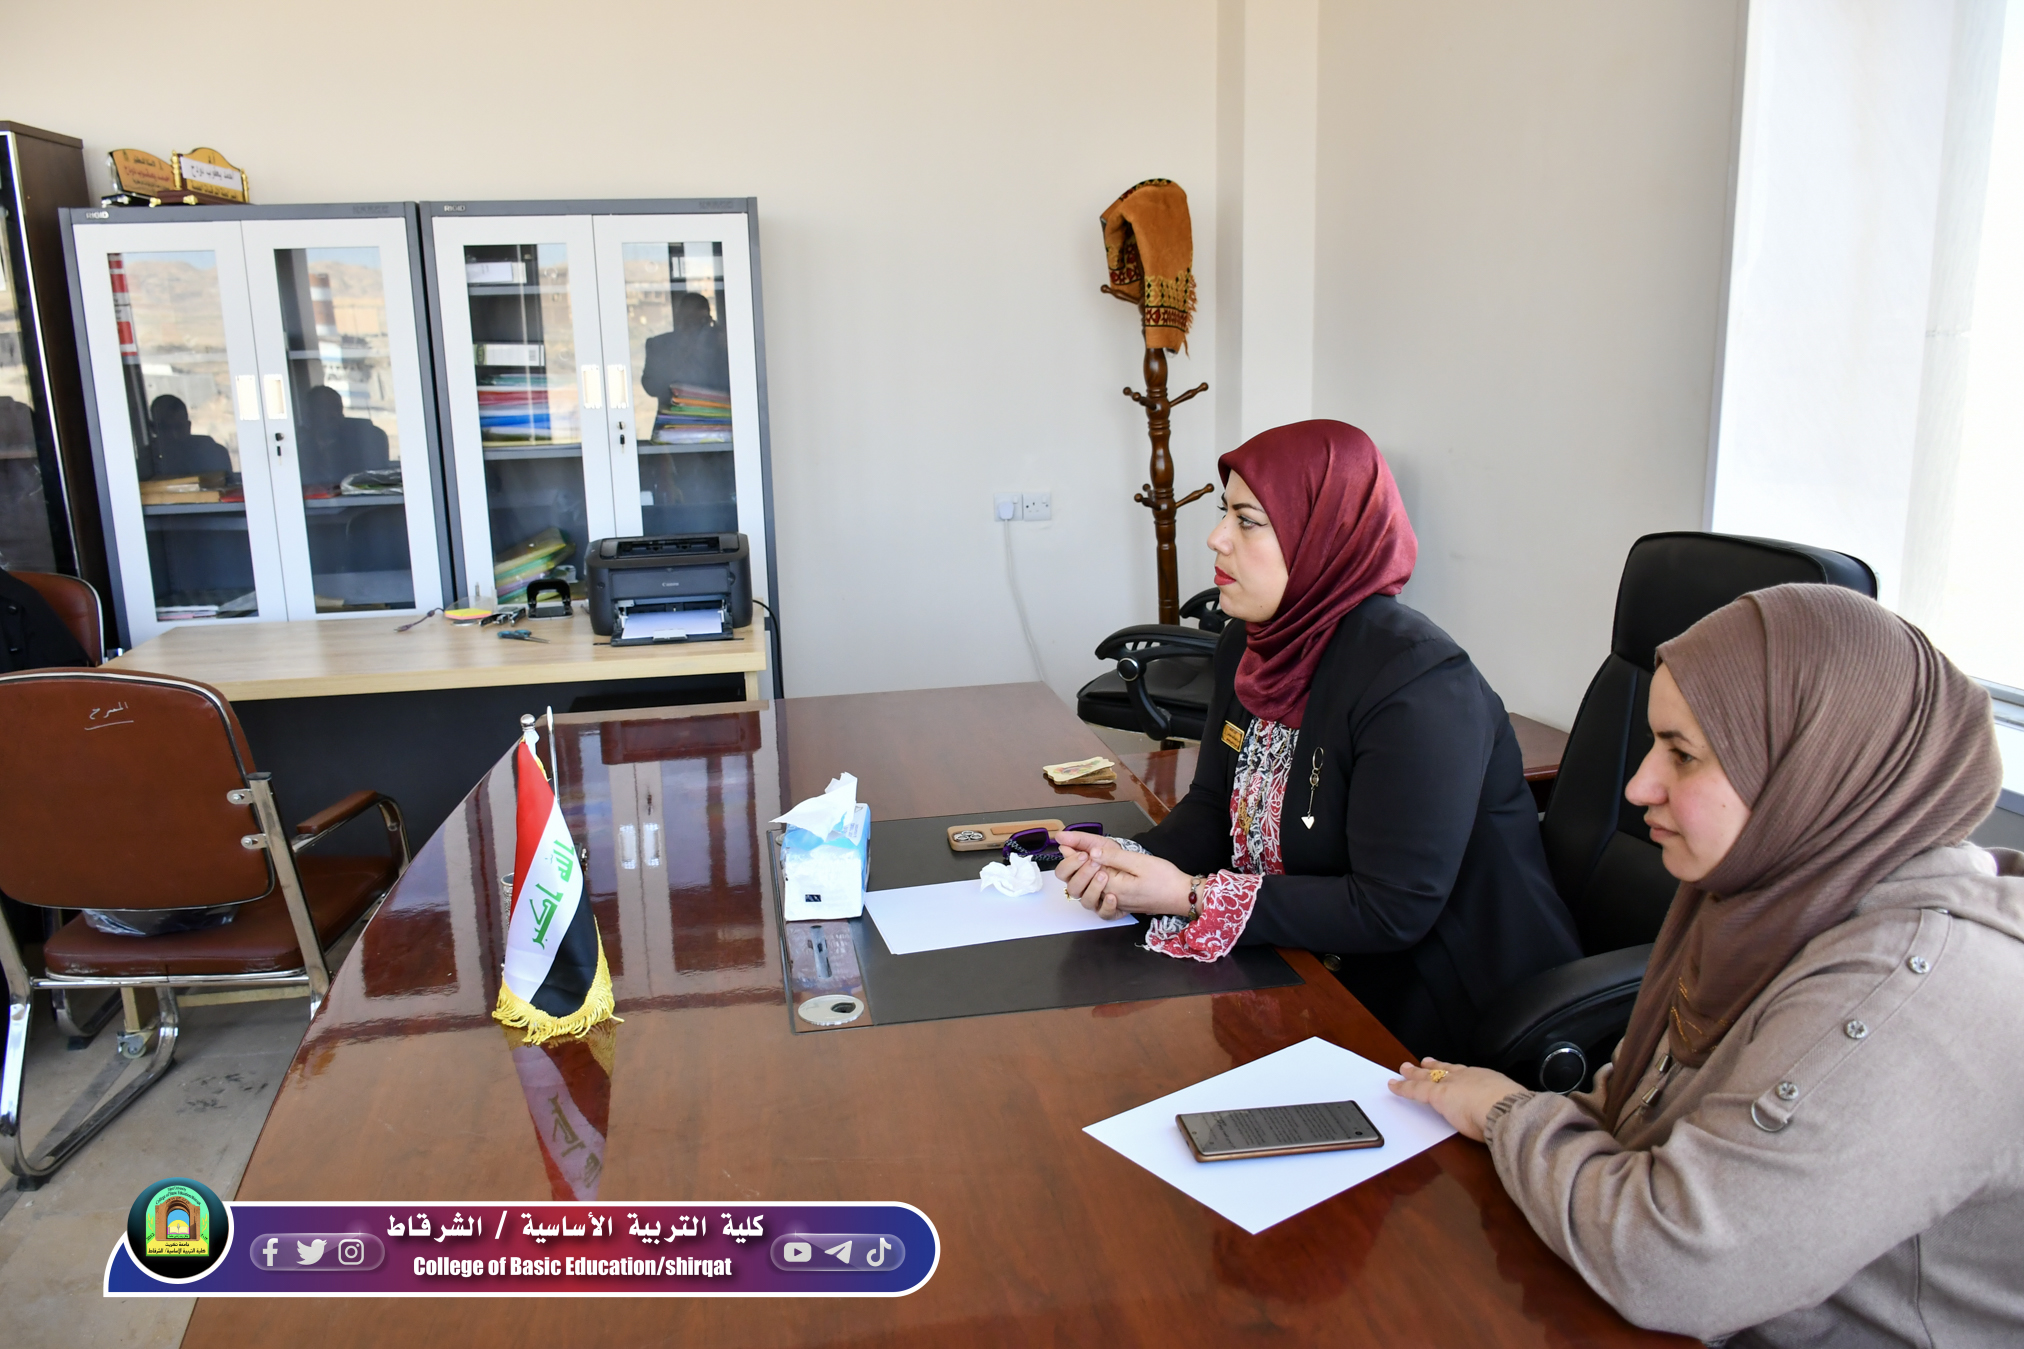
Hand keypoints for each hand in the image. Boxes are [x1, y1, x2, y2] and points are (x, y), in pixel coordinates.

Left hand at [1051, 832, 1194, 918]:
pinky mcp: (1122, 907)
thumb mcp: (1139, 862)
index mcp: (1112, 887)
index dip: (1073, 857)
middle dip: (1074, 868)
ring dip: (1084, 880)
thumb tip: (1092, 852)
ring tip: (1091, 862)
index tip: (1068, 843)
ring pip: (1087, 898)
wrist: (1181, 896)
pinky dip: (1095, 896)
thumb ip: (1113, 857)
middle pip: (1079, 889)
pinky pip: (1100, 906)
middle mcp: (1110, 899)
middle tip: (1079, 851)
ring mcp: (1115, 905)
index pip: (1083, 873)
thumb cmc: (1165, 878)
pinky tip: (1101, 880)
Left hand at [1387, 1058, 1525, 1142]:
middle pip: (1445, 1070)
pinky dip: (1403, 1088)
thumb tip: (1504, 1116)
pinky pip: (1415, 1089)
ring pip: (1428, 1076)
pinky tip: (1393, 1086)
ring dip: (1415, 1073)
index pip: (1467, 1074)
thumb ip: (1501, 1108)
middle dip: (1433, 1067)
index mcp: (1486, 1080)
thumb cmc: (1513, 1112)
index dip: (1456, 1072)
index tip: (1450, 1069)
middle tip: (1423, 1062)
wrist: (1505, 1109)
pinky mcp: (1437, 1094)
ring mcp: (1451, 1084)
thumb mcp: (1510, 1105)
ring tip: (1404, 1069)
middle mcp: (1467, 1077)